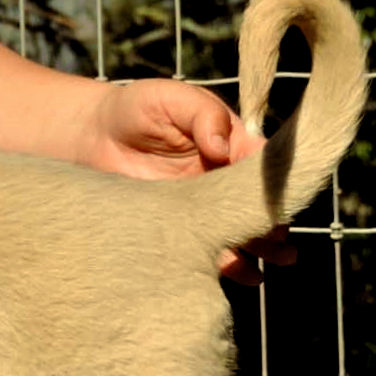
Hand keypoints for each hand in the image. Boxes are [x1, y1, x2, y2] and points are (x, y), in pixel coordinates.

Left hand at [85, 77, 292, 285]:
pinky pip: (205, 249)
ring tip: (276, 262)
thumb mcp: (171, 99)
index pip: (260, 164)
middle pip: (254, 203)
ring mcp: (198, 208)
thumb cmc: (135, 110)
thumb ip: (201, 115)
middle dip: (273, 222)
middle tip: (286, 242)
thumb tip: (220, 145)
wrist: (90, 137)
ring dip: (259, 248)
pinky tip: (246, 276)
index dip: (272, 182)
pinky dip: (228, 264)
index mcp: (229, 145)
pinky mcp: (174, 229)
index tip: (280, 200)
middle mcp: (220, 179)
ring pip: (236, 230)